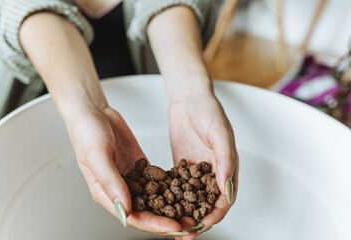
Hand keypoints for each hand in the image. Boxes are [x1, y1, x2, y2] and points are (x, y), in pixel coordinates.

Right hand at [66, 105, 188, 234]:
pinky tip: (185, 189)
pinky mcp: (140, 167)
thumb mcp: (97, 155)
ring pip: (153, 199)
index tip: (173, 227)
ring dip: (171, 206)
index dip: (154, 224)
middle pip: (146, 212)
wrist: (94, 112)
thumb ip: (110, 181)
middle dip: (168, 220)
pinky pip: (156, 180)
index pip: (132, 217)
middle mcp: (120, 190)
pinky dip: (170, 187)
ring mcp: (131, 179)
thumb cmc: (87, 133)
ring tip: (192, 211)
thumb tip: (125, 208)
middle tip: (190, 223)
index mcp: (105, 194)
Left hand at [168, 91, 238, 239]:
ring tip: (171, 227)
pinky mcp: (182, 166)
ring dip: (183, 214)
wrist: (189, 97)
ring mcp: (197, 171)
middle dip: (196, 221)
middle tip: (183, 235)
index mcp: (227, 168)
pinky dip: (172, 199)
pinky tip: (161, 206)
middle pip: (207, 204)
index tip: (201, 226)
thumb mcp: (219, 133)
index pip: (223, 199)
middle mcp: (213, 173)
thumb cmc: (208, 110)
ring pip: (192, 199)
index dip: (214, 215)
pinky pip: (178, 187)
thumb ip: (225, 160)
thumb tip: (227, 188)